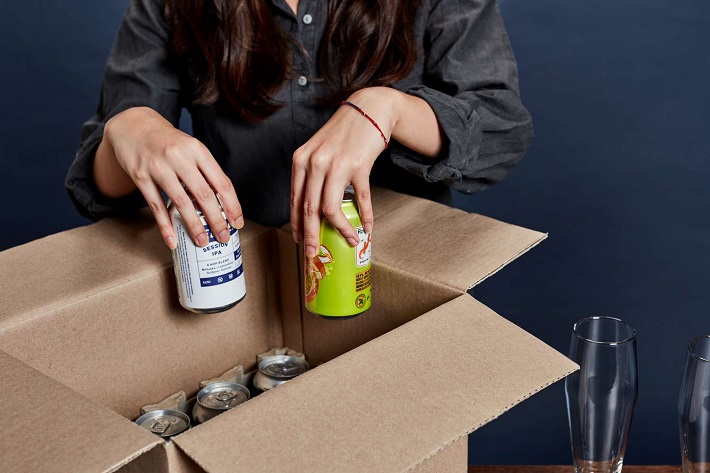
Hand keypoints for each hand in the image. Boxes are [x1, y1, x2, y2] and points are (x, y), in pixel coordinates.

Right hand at [98, 107, 242, 248]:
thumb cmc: (169, 142)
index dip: (232, 206)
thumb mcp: (191, 148)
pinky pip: (156, 206)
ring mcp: (158, 167)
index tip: (237, 223)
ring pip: (181, 202)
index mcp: (198, 150)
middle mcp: (179, 156)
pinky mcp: (141, 176)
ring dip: (193, 226)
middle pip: (203, 194)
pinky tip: (172, 240)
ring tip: (202, 242)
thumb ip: (206, 172)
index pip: (222, 182)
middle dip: (216, 220)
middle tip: (223, 237)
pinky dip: (165, 226)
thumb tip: (223, 205)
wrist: (134, 126)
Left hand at [290, 87, 399, 256]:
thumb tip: (312, 211)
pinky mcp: (359, 165)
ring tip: (349, 240)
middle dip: (311, 235)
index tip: (299, 240)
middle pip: (309, 209)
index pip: (295, 200)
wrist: (368, 110)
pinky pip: (360, 198)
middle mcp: (315, 163)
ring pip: (331, 208)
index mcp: (301, 161)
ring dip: (341, 229)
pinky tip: (367, 226)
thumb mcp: (318, 152)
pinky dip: (364, 216)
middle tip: (313, 252)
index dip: (297, 224)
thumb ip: (312, 177)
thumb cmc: (342, 134)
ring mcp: (337, 164)